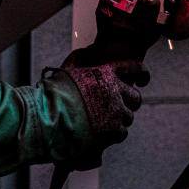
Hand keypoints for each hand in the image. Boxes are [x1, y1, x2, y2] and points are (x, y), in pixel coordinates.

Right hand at [50, 51, 149, 168]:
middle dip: (127, 104)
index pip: (134, 68)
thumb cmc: (50, 96)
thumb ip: (80, 61)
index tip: (142, 80)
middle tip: (115, 110)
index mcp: (105, 73)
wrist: (45, 120)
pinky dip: (111, 136)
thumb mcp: (67, 70)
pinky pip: (120, 133)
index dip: (141, 74)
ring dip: (117, 121)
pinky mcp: (113, 131)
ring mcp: (115, 111)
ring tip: (99, 125)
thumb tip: (87, 53)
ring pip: (128, 118)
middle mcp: (114, 90)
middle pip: (135, 98)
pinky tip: (98, 135)